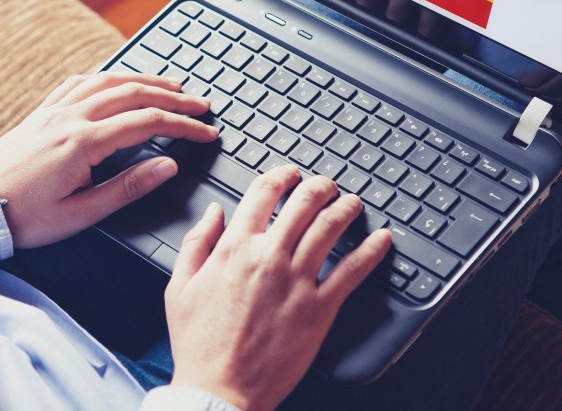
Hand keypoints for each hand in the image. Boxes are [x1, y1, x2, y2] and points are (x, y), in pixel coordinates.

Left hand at [0, 73, 218, 248]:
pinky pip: (79, 82)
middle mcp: (70, 117)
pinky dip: (106, 76)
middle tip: (200, 104)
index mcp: (83, 142)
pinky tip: (117, 80)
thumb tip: (167, 166)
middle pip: (133, 93)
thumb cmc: (26, 218)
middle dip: (173, 96)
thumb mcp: (82, 213)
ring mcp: (54, 110)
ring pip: (108, 81)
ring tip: (171, 85)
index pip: (147, 122)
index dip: (183, 125)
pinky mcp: (41, 112)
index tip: (206, 132)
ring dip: (144, 79)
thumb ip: (128, 187)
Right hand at [165, 166, 391, 410]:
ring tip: (352, 203)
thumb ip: (196, 242)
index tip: (290, 173)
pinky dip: (371, 250)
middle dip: (319, 186)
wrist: (219, 388)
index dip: (281, 175)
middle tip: (327, 185)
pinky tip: (382, 239)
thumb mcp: (179, 287)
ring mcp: (297, 281)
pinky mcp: (319, 308)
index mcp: (234, 248)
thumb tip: (213, 212)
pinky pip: (352, 270)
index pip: (263, 193)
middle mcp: (268, 257)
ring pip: (329, 228)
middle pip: (303, 203)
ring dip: (345, 208)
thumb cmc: (199, 344)